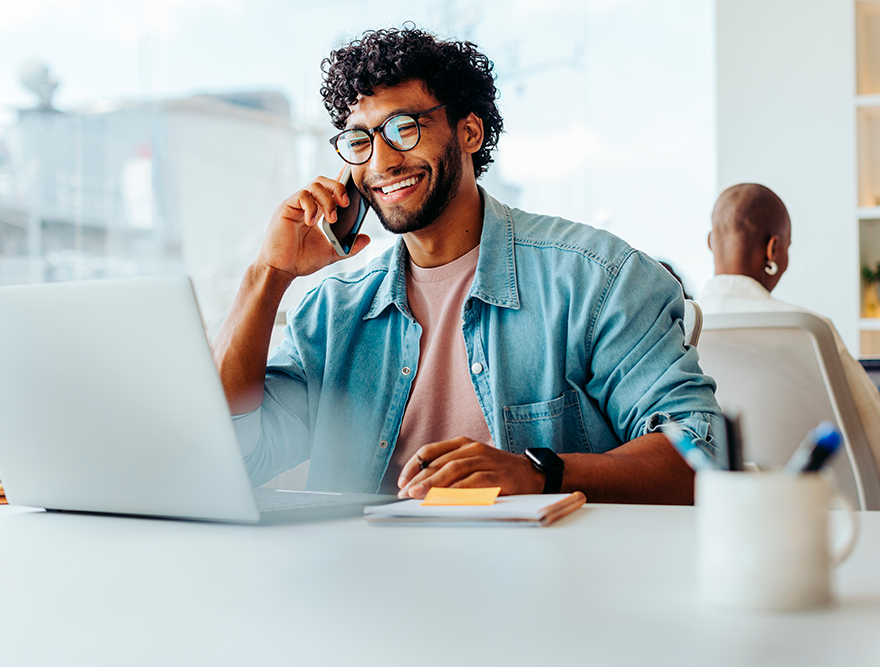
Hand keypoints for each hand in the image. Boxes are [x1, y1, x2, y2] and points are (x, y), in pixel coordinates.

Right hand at [257, 172, 369, 279]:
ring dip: (327, 200)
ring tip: (331, 219)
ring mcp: (295, 204)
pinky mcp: (286, 208)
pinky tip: (312, 222)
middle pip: (324, 181)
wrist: (281, 270)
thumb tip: (366, 238)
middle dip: (338, 188)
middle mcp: (306, 204)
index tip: (354, 175)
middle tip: (346, 204)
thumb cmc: (301, 260)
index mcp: (317, 211)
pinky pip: (302, 195)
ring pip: (315, 185)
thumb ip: (349, 246)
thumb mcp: (331, 253)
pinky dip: (311, 207)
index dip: (342, 178)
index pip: (331, 189)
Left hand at [397, 436, 545, 498]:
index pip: (431, 451)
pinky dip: (457, 490)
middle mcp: (473, 449)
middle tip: (405, 492)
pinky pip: (473, 482)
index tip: (402, 481)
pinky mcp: (498, 476)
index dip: (414, 465)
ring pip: (454, 470)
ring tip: (418, 495)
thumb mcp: (472, 463)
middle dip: (419, 478)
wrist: (532, 474)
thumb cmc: (497, 472)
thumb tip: (420, 485)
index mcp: (463, 444)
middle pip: (439, 462)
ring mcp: (486, 461)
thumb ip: (450, 469)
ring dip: (433, 483)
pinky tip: (445, 498)